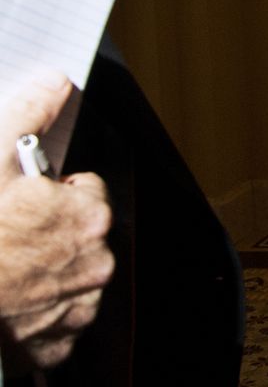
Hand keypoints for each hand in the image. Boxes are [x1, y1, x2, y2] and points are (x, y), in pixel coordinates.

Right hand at [0, 74, 113, 371]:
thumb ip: (29, 114)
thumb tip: (54, 82)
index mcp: (89, 216)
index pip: (84, 191)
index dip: (49, 193)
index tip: (22, 201)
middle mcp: (96, 264)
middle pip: (78, 235)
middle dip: (48, 232)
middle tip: (5, 235)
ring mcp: (76, 309)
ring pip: (67, 279)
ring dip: (43, 273)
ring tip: (2, 269)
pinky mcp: (54, 346)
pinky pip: (51, 323)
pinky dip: (32, 314)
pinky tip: (4, 302)